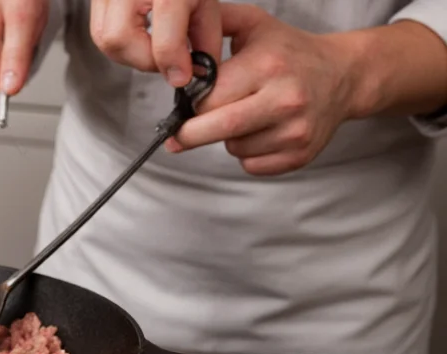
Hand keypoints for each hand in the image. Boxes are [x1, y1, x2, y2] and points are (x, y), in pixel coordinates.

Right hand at [90, 0, 221, 85]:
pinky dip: (122, 42)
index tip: (183, 76)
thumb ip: (206, 35)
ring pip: (103, 39)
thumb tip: (200, 70)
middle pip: (118, 39)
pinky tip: (142, 37)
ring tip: (155, 50)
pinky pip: (100, 30)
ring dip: (131, 54)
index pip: (163, 32)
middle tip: (167, 61)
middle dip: (145, 61)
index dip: (173, 61)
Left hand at [168, 3, 356, 175]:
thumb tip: (175, 43)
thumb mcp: (254, 25)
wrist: (342, 75)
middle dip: (190, 134)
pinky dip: (246, 154)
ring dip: (225, 139)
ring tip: (243, 116)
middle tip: (179, 133)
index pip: (209, 97)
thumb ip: (215, 24)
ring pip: (233, 148)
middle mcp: (285, 99)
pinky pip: (252, 165)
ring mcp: (295, 130)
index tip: (183, 105)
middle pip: (218, 128)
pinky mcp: (300, 154)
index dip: (189, 104)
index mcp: (268, 65)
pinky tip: (259, 132)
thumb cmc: (289, 51)